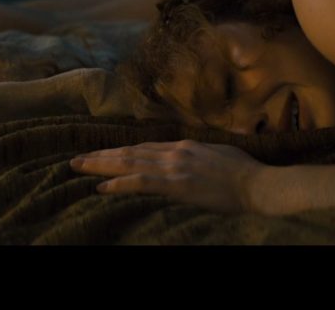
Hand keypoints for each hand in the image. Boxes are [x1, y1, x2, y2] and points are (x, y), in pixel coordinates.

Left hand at [69, 139, 266, 213]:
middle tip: (75, 159)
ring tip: (78, 168)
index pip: (144, 147)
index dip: (120, 150)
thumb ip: (199, 155)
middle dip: (101, 156)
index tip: (101, 154)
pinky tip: (100, 187)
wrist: (259, 184)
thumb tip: (191, 159)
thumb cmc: (246, 174)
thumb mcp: (219, 155)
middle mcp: (175, 152)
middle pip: (130, 151)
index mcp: (184, 146)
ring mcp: (175, 167)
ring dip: (100, 166)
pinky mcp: (177, 184)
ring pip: (129, 163)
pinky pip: (140, 182)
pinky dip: (118, 183)